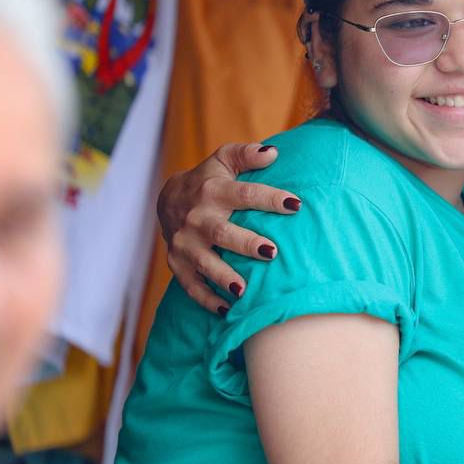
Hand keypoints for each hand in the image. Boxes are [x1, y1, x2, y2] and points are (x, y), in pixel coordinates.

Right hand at [159, 143, 297, 313]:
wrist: (167, 199)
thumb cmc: (209, 179)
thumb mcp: (223, 159)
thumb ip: (247, 154)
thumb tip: (272, 152)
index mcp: (212, 192)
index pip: (245, 195)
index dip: (270, 199)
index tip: (296, 205)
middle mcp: (197, 219)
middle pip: (223, 233)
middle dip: (246, 244)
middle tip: (271, 253)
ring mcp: (185, 244)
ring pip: (204, 263)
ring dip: (223, 277)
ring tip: (243, 290)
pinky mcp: (178, 264)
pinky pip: (191, 285)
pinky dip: (207, 299)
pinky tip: (226, 310)